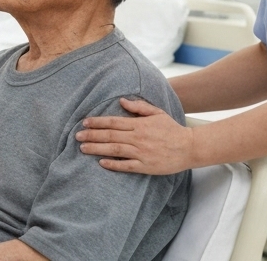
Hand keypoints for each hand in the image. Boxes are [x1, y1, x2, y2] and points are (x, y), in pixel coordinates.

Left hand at [76, 97, 195, 174]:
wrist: (190, 147)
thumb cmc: (172, 129)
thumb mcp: (157, 113)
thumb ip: (139, 107)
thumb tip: (122, 101)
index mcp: (139, 124)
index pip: (113, 122)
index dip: (97, 122)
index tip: (84, 123)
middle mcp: (138, 138)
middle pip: (110, 136)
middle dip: (92, 135)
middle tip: (77, 136)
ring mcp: (142, 152)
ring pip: (115, 150)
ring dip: (97, 149)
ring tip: (83, 148)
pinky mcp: (146, 166)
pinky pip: (126, 165)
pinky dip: (114, 164)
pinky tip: (102, 163)